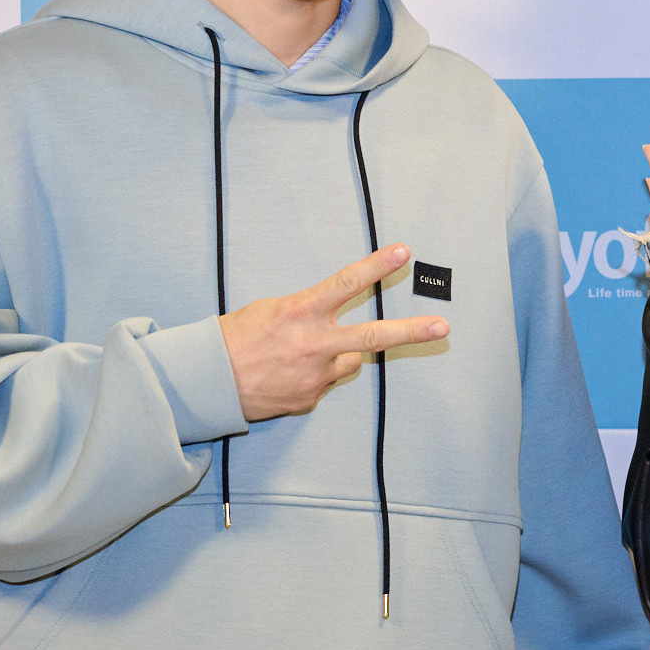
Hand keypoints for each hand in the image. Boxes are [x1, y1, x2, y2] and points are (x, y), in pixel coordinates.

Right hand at [218, 246, 446, 421]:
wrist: (207, 382)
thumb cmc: (235, 338)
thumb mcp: (270, 310)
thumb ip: (308, 312)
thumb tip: (332, 318)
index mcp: (301, 312)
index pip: (346, 283)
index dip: (377, 266)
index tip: (404, 252)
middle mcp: (313, 343)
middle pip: (373, 336)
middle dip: (412, 332)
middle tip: (443, 327)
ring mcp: (315, 374)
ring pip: (349, 359)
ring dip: (338, 354)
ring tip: (300, 354)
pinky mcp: (309, 398)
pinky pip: (325, 381)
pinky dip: (313, 375)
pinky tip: (286, 374)